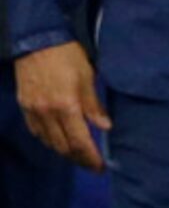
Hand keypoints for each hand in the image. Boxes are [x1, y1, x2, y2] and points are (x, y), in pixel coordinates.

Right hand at [15, 41, 108, 171]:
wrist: (36, 40)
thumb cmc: (68, 56)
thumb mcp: (88, 77)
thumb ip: (94, 105)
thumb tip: (105, 127)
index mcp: (67, 106)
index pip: (79, 142)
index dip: (90, 158)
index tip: (100, 167)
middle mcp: (47, 113)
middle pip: (62, 147)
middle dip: (78, 159)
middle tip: (92, 164)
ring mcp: (33, 110)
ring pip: (48, 141)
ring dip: (64, 151)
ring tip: (78, 154)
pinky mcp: (24, 106)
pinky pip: (36, 131)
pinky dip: (48, 139)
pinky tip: (58, 139)